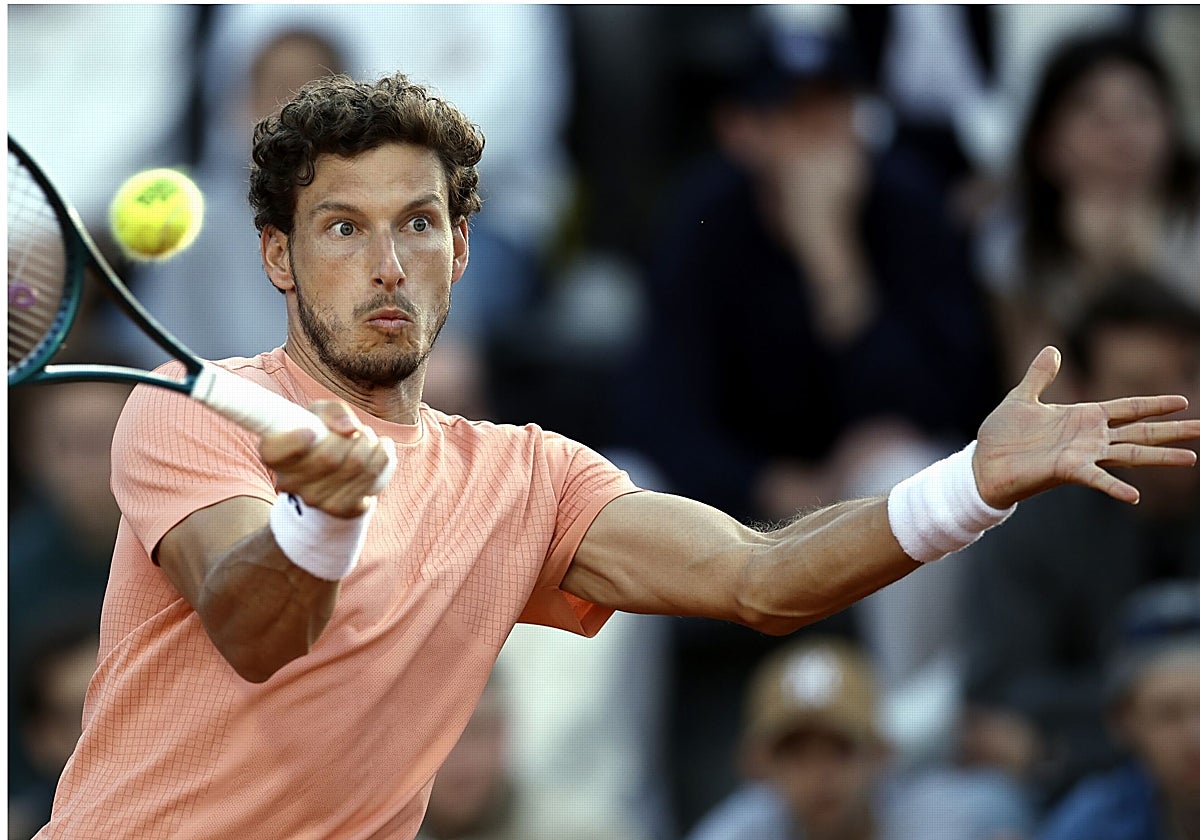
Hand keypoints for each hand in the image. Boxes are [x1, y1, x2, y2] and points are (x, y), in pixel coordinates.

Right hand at [260, 401, 394, 517]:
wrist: (334, 473)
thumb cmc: (323, 434)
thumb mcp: (321, 414)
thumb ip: (333, 411)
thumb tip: (351, 428)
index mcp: (275, 454)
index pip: (276, 452)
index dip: (296, 442)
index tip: (314, 432)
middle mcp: (289, 481)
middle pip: (328, 457)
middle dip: (353, 436)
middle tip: (359, 430)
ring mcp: (315, 499)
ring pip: (356, 466)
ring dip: (370, 444)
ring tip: (369, 439)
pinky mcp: (341, 509)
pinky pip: (372, 479)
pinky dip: (383, 458)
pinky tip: (382, 449)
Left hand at [973, 346, 1199, 508]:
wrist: (981, 464)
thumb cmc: (1002, 435)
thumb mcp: (1021, 397)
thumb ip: (1040, 375)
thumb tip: (1052, 349)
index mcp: (1083, 417)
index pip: (1127, 408)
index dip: (1154, 404)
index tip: (1183, 400)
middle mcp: (1089, 438)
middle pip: (1140, 431)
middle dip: (1172, 430)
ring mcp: (1082, 456)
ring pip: (1129, 454)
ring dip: (1160, 456)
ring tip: (1191, 458)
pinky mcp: (1066, 471)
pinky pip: (1096, 480)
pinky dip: (1114, 487)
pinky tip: (1135, 496)